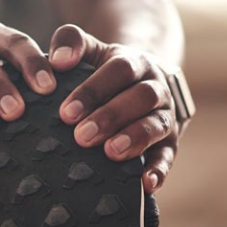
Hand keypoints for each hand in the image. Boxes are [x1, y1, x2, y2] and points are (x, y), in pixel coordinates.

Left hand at [48, 24, 178, 193]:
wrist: (141, 82)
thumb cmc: (104, 72)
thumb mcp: (91, 50)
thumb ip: (71, 42)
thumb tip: (57, 60)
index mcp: (134, 63)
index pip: (118, 71)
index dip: (93, 90)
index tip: (66, 112)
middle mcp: (155, 87)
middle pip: (141, 97)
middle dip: (111, 116)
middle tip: (81, 136)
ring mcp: (164, 116)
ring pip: (156, 124)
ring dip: (135, 138)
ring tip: (110, 152)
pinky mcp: (169, 142)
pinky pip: (168, 156)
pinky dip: (159, 169)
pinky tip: (146, 184)